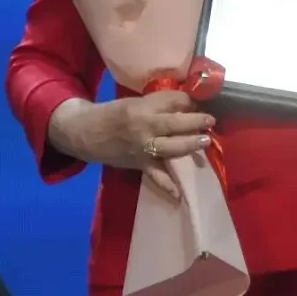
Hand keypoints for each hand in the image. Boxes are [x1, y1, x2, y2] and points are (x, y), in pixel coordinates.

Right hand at [49, 92, 214, 199]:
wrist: (86, 133)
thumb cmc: (113, 114)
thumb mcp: (136, 102)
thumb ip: (161, 104)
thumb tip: (189, 106)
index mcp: (143, 107)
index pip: (173, 102)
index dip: (188, 102)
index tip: (198, 104)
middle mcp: (144, 127)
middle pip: (174, 124)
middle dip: (195, 122)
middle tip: (210, 121)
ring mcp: (142, 148)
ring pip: (169, 148)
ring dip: (189, 145)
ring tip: (205, 142)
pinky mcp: (139, 164)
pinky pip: (155, 176)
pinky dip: (167, 185)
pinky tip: (180, 194)